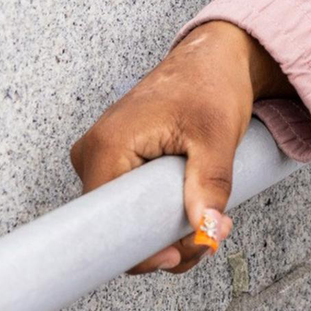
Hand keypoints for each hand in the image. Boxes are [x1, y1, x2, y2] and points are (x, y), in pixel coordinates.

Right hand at [68, 21, 290, 273]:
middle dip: (162, 240)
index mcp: (107, 147)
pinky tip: (188, 204)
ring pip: (125, 216)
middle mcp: (93, 154)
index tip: (179, 253)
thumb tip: (207, 229)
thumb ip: (211, 183)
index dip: (143, 249)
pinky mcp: (116, 160)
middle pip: (117, 225)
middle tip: (205, 234)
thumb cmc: (210, 82)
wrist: (212, 56)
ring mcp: (102, 158)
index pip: (108, 225)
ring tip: (204, 213)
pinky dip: (159, 210)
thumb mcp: (217, 134)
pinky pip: (130, 200)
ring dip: (164, 227)